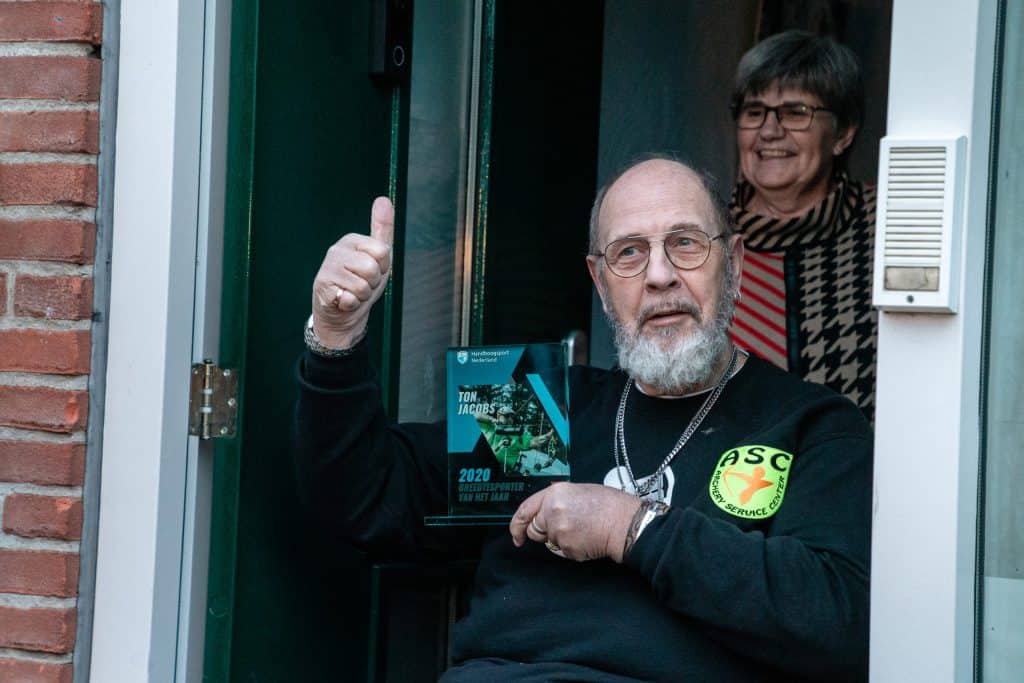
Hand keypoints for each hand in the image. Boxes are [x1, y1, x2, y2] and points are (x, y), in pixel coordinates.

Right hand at [311, 197, 393, 348]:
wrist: (343, 312)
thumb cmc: (362, 283)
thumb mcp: (378, 257)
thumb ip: (383, 229)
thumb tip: (384, 199)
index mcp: (352, 240)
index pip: (383, 251)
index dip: (383, 267)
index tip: (374, 270)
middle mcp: (336, 250)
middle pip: (372, 268)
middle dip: (372, 283)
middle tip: (362, 284)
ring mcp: (327, 268)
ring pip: (362, 286)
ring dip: (362, 296)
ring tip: (352, 292)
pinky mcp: (321, 287)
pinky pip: (350, 298)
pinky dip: (351, 305)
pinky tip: (343, 300)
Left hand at [509, 482, 641, 562]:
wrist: (624, 522)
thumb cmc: (607, 504)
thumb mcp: (577, 491)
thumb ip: (556, 499)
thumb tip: (544, 508)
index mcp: (553, 494)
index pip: (525, 510)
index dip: (517, 525)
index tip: (516, 534)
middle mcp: (552, 511)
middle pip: (535, 529)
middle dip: (544, 532)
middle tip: (566, 528)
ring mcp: (558, 531)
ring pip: (550, 541)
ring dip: (560, 539)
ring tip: (582, 529)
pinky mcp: (567, 548)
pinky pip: (563, 551)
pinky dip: (572, 548)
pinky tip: (586, 538)